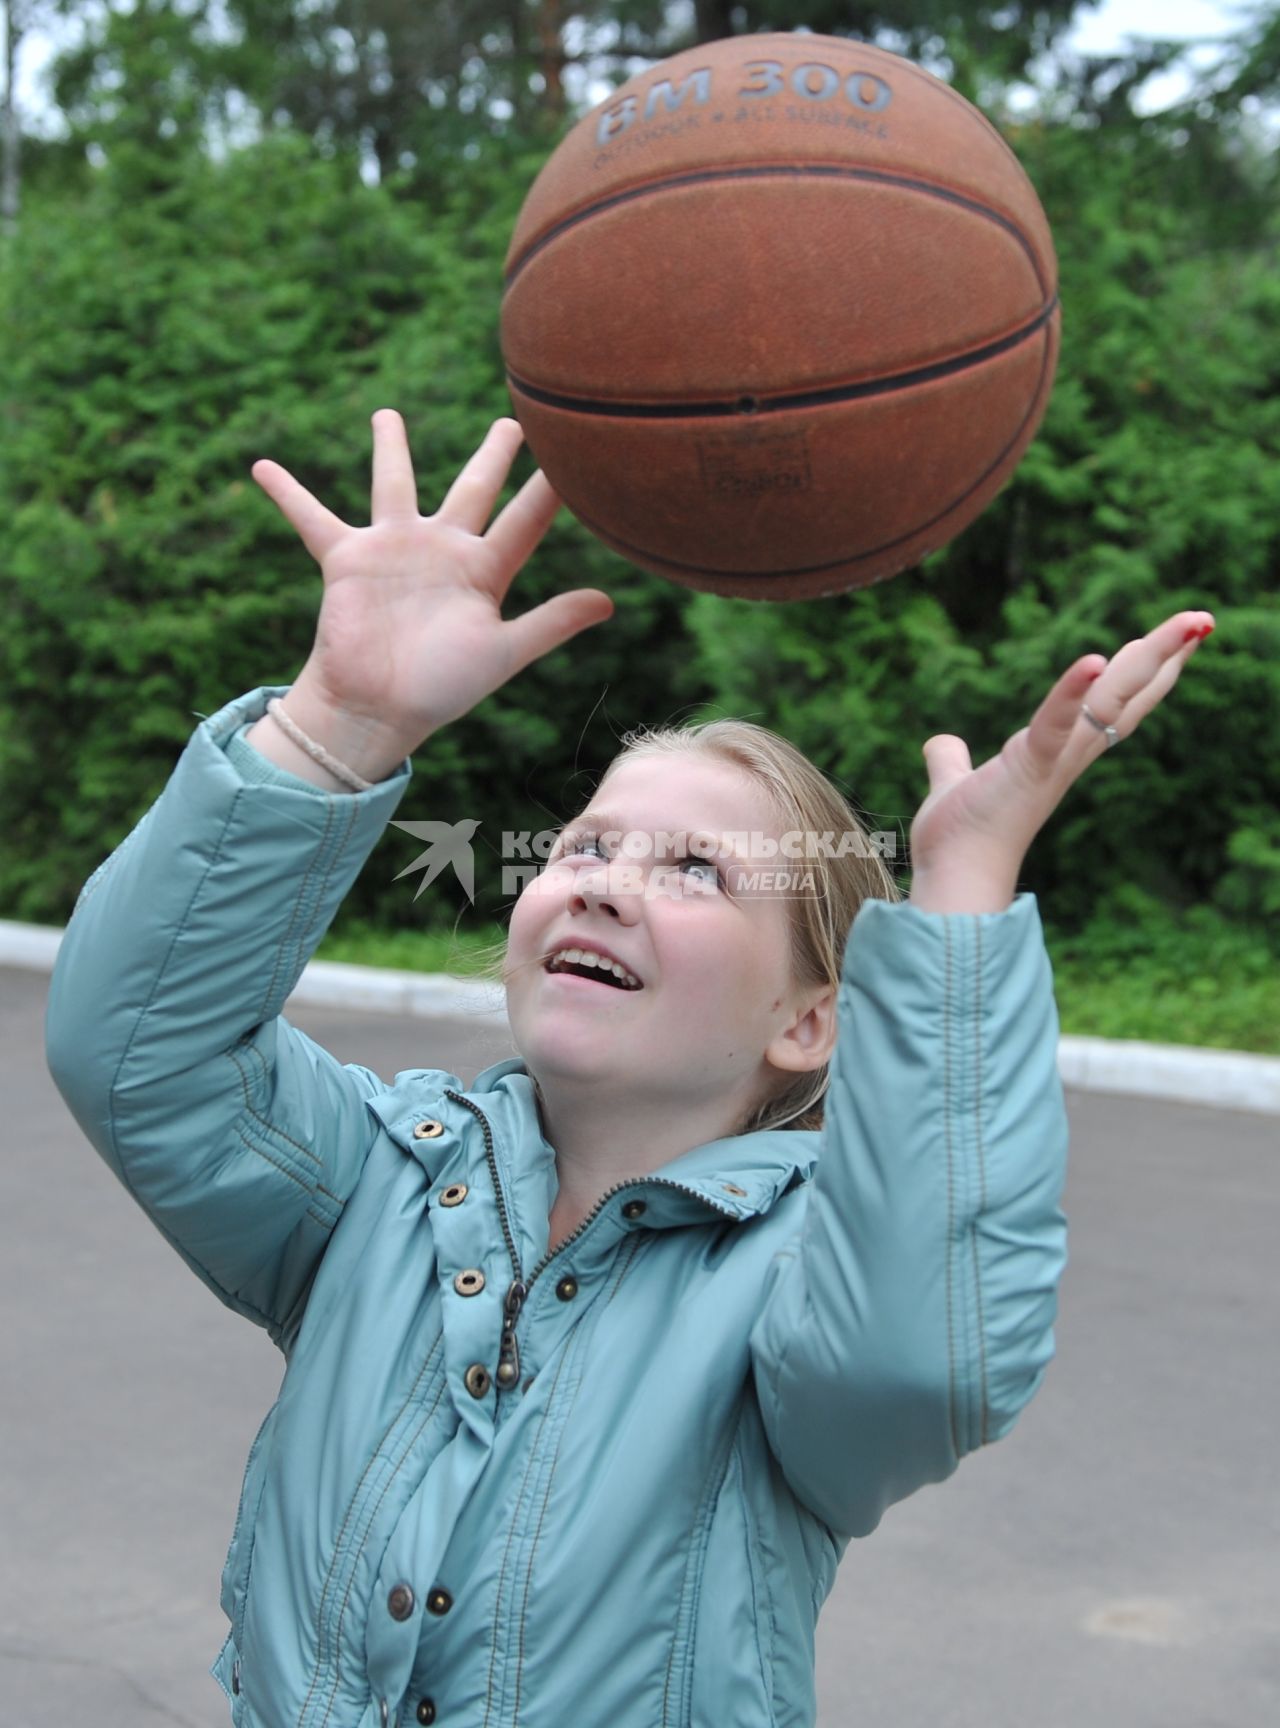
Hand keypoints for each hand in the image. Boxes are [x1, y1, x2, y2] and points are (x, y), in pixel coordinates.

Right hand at [251, 410, 613, 760]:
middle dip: (492, 456)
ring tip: (385, 412)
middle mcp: (443, 552)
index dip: (550, 489)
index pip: (525, 520)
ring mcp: (395, 550)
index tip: (577, 453)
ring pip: (394, 484)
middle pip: (473, 488)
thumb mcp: (502, 652)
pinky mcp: (348, 559)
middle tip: (515, 421)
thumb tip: (610, 601)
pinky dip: (287, 494)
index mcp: (484, 571)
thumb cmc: (442, 687)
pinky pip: (312, 518)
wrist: (377, 709)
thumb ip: (552, 623)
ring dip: (390, 449)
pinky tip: (261, 466)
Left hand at [907, 609, 1216, 912]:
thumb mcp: (955, 785)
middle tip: (1205, 619)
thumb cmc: (959, 840)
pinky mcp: (1029, 765)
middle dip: (1166, 656)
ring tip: (1191, 623)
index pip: (1113, 705)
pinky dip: (1071, 692)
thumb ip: (951, 761)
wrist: (953, 878)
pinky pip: (1055, 724)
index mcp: (1056, 753)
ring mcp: (1054, 760)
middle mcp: (1068, 754)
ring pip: (1114, 700)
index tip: (1178, 641)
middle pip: (1129, 696)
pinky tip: (1093, 660)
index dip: (1145, 673)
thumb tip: (941, 745)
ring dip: (1152, 659)